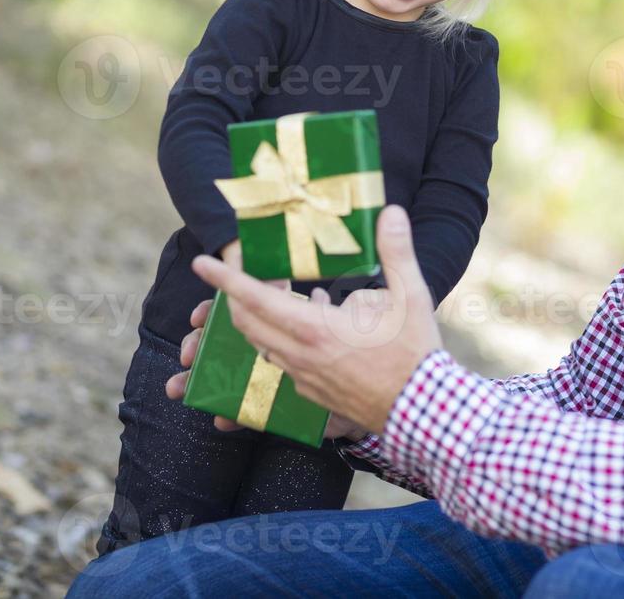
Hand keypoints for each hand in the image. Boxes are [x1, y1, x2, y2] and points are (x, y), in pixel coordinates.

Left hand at [186, 205, 440, 433]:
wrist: (422, 412)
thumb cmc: (414, 355)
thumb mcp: (411, 297)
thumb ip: (396, 251)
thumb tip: (392, 212)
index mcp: (314, 330)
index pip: (254, 300)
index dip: (224, 279)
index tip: (202, 263)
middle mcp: (300, 356)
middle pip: (247, 323)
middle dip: (235, 297)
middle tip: (241, 274)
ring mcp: (303, 379)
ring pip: (263, 345)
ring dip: (260, 319)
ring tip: (284, 296)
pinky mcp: (312, 395)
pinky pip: (283, 363)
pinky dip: (283, 340)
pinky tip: (313, 324)